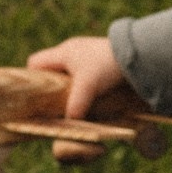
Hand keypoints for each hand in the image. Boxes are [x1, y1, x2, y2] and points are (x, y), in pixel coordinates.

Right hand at [25, 35, 126, 162]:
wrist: (139, 54)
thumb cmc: (108, 65)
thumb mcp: (88, 85)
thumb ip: (76, 103)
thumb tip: (68, 121)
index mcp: (64, 52)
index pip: (35, 63)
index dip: (32, 79)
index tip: (37, 96)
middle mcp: (73, 50)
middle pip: (51, 68)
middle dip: (51, 85)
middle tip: (54, 103)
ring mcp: (87, 54)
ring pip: (68, 72)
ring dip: (69, 86)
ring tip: (73, 102)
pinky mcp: (100, 60)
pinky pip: (84, 73)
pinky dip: (83, 84)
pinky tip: (90, 95)